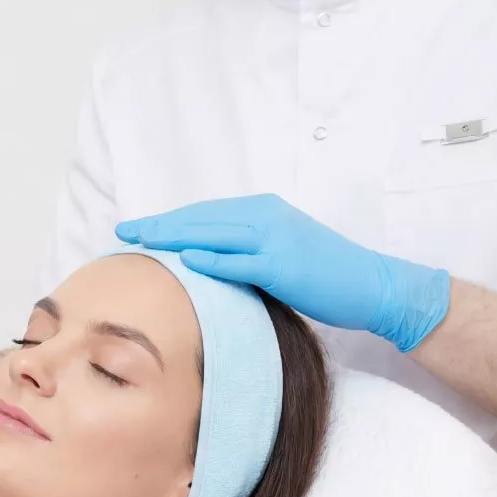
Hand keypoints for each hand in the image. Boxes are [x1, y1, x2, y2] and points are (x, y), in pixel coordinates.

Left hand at [115, 194, 450, 351]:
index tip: (137, 226)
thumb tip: (207, 262)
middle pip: (202, 218)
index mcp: (263, 212)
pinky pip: (241, 261)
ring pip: (214, 233)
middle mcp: (266, 217)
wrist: (372, 285)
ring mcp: (275, 238)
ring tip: (142, 240)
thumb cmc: (326, 275)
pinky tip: (185, 260)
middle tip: (124, 229)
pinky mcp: (284, 264)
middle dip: (160, 223)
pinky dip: (212, 259)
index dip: (169, 219)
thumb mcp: (280, 254)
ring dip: (175, 235)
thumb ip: (245, 252)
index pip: (205, 213)